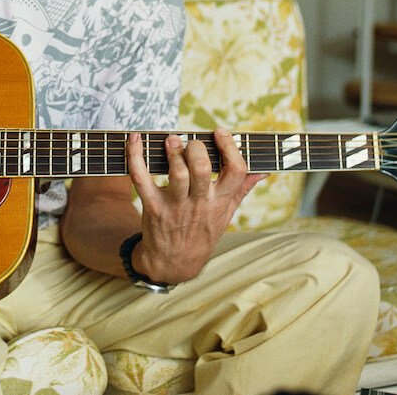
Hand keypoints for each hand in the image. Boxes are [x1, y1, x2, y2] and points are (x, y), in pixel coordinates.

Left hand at [126, 129, 265, 282]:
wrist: (175, 263)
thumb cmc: (202, 232)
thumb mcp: (226, 214)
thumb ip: (242, 190)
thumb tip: (262, 171)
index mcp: (220, 200)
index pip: (236, 171)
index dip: (230, 148)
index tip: (220, 133)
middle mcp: (200, 203)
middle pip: (203, 169)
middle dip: (196, 148)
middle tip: (190, 142)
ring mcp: (176, 206)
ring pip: (177, 175)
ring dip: (173, 153)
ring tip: (171, 140)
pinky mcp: (153, 207)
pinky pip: (141, 179)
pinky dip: (135, 157)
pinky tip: (134, 141)